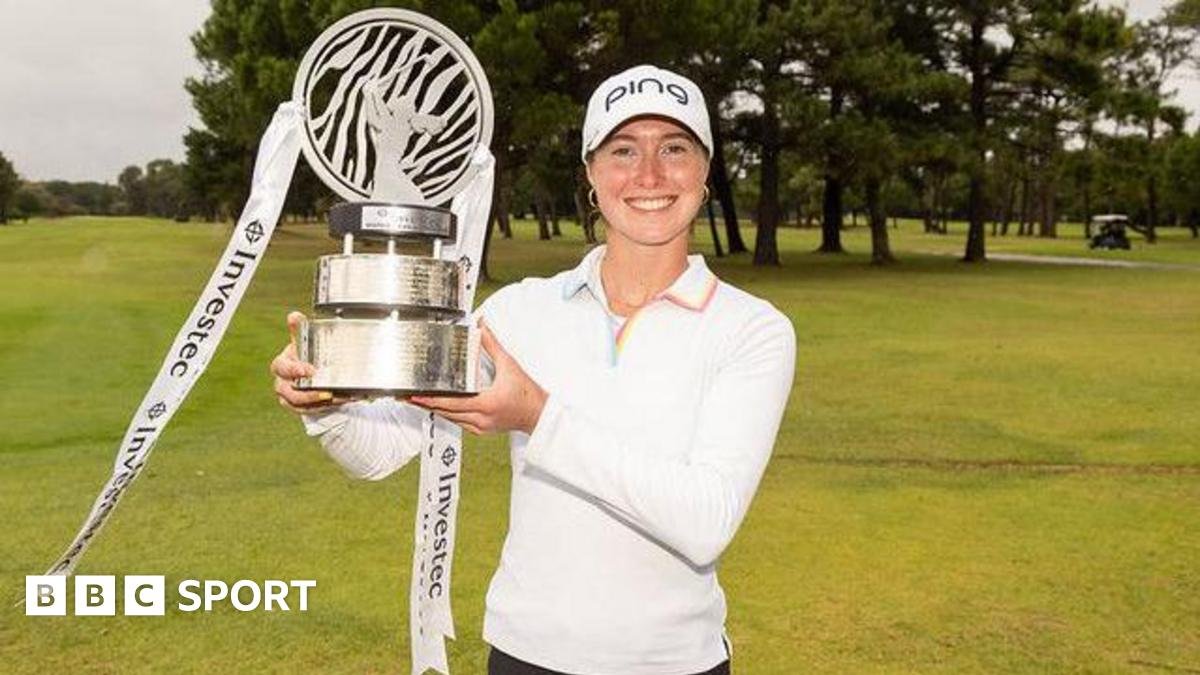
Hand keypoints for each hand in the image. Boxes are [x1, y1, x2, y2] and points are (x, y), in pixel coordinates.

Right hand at [270, 311, 349, 413]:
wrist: (310, 373)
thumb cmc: (305, 356)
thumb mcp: (304, 343)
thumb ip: (299, 330)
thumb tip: (294, 315)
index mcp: (282, 364)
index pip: (282, 367)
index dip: (294, 369)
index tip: (310, 371)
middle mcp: (282, 381)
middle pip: (287, 390)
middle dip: (307, 392)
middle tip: (325, 390)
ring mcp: (288, 396)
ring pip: (297, 403)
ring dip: (316, 401)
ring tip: (334, 397)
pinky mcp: (298, 408)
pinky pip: (308, 411)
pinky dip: (324, 406)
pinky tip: (340, 400)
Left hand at [408, 322, 546, 434]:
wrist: (539, 414)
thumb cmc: (527, 393)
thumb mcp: (509, 365)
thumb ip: (492, 345)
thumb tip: (482, 326)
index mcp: (486, 403)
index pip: (452, 403)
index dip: (431, 400)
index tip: (416, 395)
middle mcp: (481, 418)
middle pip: (445, 412)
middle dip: (425, 404)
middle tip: (407, 397)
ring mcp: (480, 426)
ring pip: (450, 419)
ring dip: (434, 409)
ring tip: (417, 401)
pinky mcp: (482, 429)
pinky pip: (459, 422)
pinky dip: (448, 413)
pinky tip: (440, 406)